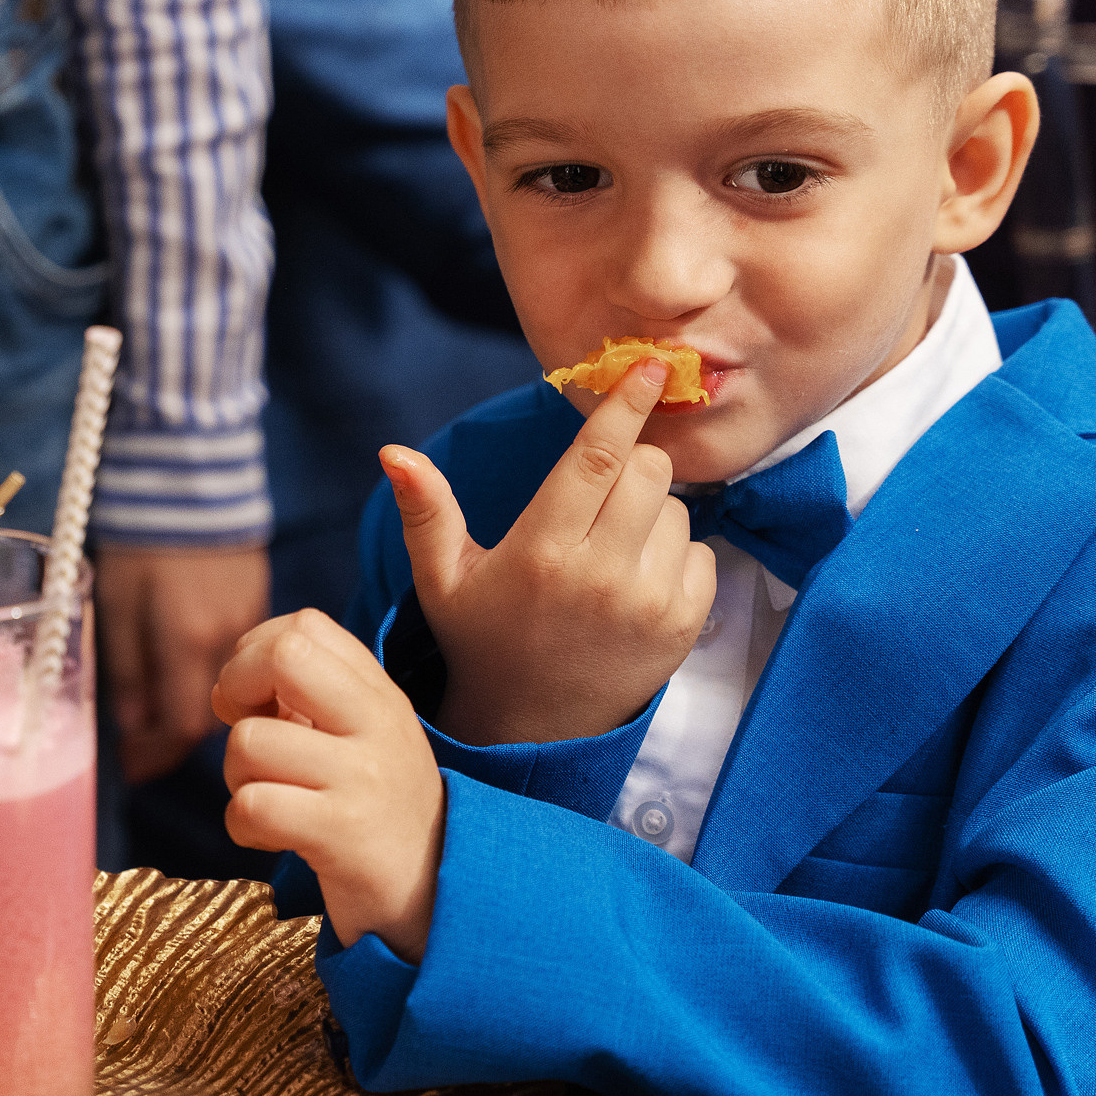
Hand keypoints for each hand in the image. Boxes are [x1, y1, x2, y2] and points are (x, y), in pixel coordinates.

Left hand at [97, 544, 270, 781]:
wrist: (190, 470)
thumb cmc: (141, 534)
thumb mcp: (118, 599)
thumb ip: (126, 667)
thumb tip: (133, 727)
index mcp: (188, 640)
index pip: (181, 726)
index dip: (157, 754)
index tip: (133, 769)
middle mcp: (229, 638)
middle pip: (212, 714)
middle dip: (175, 737)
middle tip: (143, 748)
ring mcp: (250, 618)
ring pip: (233, 688)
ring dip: (198, 704)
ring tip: (162, 711)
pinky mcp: (259, 598)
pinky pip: (242, 656)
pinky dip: (219, 674)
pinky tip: (191, 667)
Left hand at [215, 610, 443, 960]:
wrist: (437, 900)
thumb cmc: (377, 816)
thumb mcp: (361, 741)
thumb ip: (312, 698)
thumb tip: (232, 680)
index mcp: (380, 694)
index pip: (304, 626)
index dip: (256, 654)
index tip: (257, 700)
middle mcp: (378, 724)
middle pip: (283, 655)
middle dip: (236, 687)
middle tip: (244, 730)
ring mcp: (364, 777)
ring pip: (250, 741)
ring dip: (235, 776)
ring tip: (269, 800)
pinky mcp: (344, 832)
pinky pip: (252, 805)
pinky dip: (241, 824)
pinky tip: (270, 837)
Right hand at [386, 357, 716, 744]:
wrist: (531, 729)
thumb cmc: (483, 639)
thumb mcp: (442, 578)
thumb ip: (426, 510)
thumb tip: (393, 452)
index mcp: (541, 551)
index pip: (598, 458)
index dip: (627, 404)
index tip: (652, 366)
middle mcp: (599, 576)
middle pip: (648, 472)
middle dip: (631, 464)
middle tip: (599, 495)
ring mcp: (648, 604)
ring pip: (678, 511)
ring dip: (651, 515)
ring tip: (608, 552)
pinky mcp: (683, 628)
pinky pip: (703, 554)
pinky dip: (677, 556)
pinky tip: (635, 581)